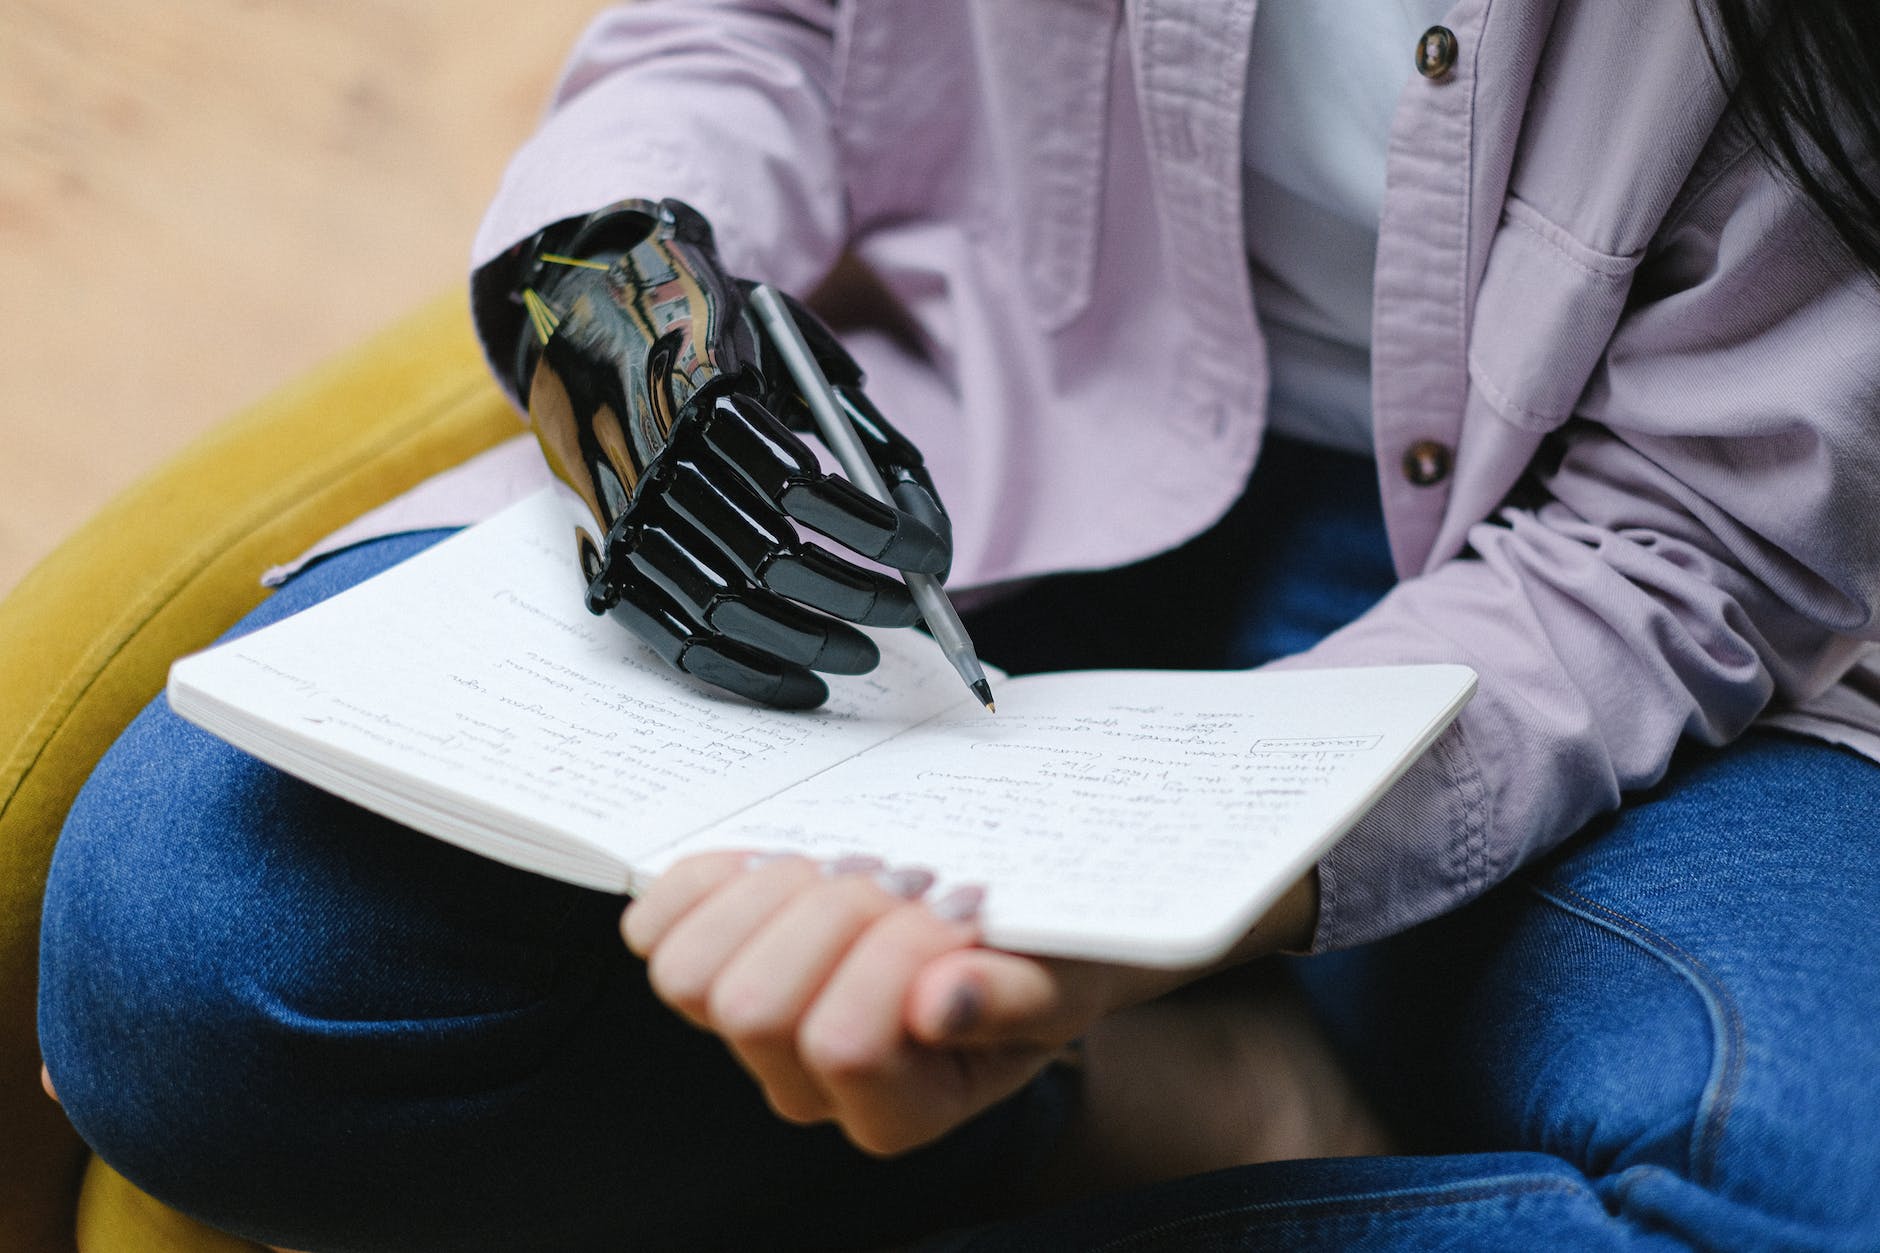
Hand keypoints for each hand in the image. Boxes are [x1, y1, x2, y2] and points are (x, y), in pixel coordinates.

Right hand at [507, 199, 951, 708]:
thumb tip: (927, 525)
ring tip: (866, 654)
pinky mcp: (602, 561)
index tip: (931, 557)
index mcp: (702, 395)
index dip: (879, 532)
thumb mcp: (790, 348)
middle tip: (910, 612)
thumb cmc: (712, 333)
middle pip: (771, 559)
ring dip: (811, 645)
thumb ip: (862, 429)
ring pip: (726, 610)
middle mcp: (651, 460)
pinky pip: (678, 640)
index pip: (803, 488)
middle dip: (859, 597)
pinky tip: (806, 684)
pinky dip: (749, 674)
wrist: (576, 315)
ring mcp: (621, 518)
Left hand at [621, 853, 1318, 1155]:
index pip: (846, 1046)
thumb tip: (943, 1004)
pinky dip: (712, 879)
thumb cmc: (1046, 951)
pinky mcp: (714, 960)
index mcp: (902, 1107)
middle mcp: (810, 1082)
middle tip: (903, 878)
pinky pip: (658, 927)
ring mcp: (752, 1027)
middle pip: (757, 1006)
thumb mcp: (1066, 975)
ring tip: (849, 871)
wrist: (1018, 914)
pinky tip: (783, 863)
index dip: (892, 956)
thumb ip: (1016, 999)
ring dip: (776, 894)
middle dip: (833, 915)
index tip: (956, 905)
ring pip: (694, 973)